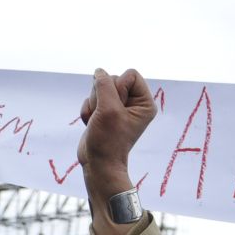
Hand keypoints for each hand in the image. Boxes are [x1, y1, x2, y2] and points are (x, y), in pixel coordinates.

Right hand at [77, 67, 156, 205]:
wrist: (98, 163)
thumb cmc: (108, 140)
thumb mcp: (108, 108)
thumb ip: (104, 85)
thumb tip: (99, 71)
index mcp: (145, 102)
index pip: (130, 74)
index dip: (118, 87)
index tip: (116, 108)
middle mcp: (134, 103)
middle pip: (113, 79)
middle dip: (103, 96)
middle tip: (105, 117)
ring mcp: (118, 107)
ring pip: (100, 88)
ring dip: (94, 104)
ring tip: (98, 121)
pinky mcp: (105, 111)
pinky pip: (92, 98)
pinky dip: (88, 111)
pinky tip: (92, 124)